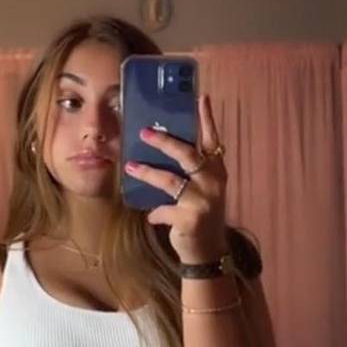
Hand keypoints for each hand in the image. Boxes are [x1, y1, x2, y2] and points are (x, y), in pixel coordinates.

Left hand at [123, 94, 228, 263]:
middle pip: (187, 154)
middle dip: (165, 141)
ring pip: (170, 181)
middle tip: (144, 132)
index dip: (206, 119)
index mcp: (216, 170)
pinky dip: (155, 213)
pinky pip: (164, 210)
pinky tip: (151, 216)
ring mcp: (203, 201)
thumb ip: (189, 169)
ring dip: (147, 173)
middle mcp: (213, 182)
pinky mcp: (190, 220)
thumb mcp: (202, 187)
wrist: (207, 249)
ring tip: (129, 166)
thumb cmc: (200, 212)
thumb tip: (158, 141)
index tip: (200, 97)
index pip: (212, 140)